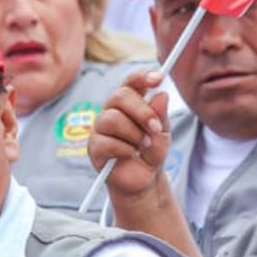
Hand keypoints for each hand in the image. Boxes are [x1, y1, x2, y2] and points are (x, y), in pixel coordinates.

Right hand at [86, 70, 171, 200]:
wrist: (143, 180)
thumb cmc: (150, 152)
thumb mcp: (162, 132)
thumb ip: (160, 114)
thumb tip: (161, 94)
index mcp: (130, 103)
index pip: (131, 82)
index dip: (142, 77)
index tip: (159, 78)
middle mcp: (112, 111)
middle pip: (119, 96)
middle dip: (142, 112)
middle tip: (154, 128)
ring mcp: (100, 128)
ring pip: (111, 118)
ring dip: (133, 133)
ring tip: (143, 145)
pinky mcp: (94, 147)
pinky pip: (106, 141)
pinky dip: (124, 149)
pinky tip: (130, 155)